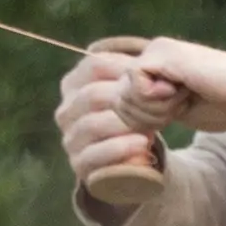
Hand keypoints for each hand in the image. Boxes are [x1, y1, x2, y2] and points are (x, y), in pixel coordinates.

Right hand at [54, 45, 165, 188]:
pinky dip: (120, 148)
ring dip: (125, 123)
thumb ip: (138, 72)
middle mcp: (67, 110)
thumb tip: (153, 60)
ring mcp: (70, 138)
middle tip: (159, 102)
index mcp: (75, 84)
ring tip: (154, 125)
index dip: (126, 67)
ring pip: (91, 124)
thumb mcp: (135, 91)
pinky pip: (94, 155)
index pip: (93, 65)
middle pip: (92, 95)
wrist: (138, 158)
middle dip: (127, 98)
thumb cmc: (137, 115)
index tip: (155, 74)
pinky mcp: (80, 164)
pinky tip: (142, 143)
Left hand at [111, 37, 225, 136]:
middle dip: (147, 116)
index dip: (139, 119)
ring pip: (125, 94)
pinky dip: (159, 99)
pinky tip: (184, 91)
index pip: (117, 101)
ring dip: (156, 109)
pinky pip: (136, 85)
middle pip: (117, 101)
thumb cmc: (221, 104)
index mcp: (151, 68)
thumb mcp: (172, 110)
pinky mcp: (163, 53)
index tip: (171, 116)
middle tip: (181, 105)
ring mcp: (155, 51)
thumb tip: (113, 109)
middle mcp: (149, 55)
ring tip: (185, 97)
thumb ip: (144, 107)